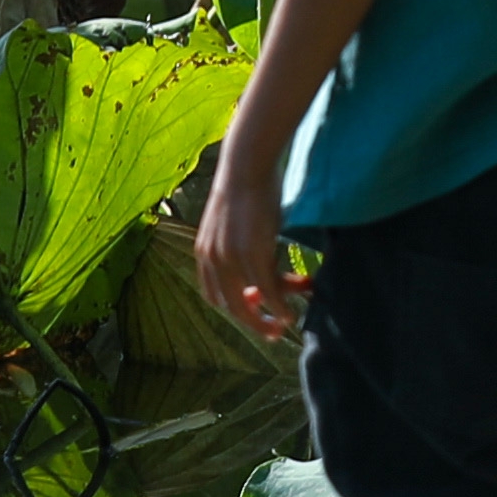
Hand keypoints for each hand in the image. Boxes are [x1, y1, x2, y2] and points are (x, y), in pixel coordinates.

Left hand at [192, 144, 298, 348]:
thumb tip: (256, 258)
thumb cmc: (248, 186)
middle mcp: (213, 259)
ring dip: (270, 316)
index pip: (214, 294)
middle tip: (274, 332)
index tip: (257, 312)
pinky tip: (291, 310)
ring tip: (289, 319)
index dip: (236, 308)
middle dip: (254, 323)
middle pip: (231, 306)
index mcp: (205, 252)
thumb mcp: (235, 221)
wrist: (247, 164)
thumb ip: (238, 244)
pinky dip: (279, 304)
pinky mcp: (252, 253)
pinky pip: (266, 289)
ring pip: (250, 301)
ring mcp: (231, 258)